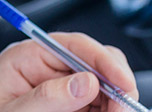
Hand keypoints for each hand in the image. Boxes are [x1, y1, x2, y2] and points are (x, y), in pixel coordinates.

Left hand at [0, 33, 138, 111]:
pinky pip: (102, 103)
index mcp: (28, 57)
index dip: (103, 59)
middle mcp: (49, 67)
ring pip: (106, 85)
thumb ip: (45, 98)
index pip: (73, 45)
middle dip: (116, 82)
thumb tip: (85, 83)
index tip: (122, 81)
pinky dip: (111, 110)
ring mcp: (64, 86)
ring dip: (117, 100)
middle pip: (97, 62)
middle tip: (124, 107)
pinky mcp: (74, 104)